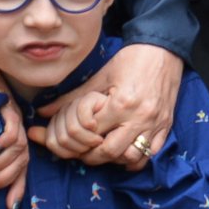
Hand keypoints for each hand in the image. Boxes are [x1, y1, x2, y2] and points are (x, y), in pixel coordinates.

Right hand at [0, 50, 26, 208]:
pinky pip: (12, 131)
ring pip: (18, 149)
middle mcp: (17, 134)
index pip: (20, 170)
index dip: (17, 189)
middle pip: (21, 163)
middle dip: (4, 179)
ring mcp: (15, 122)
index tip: (9, 207)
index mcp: (10, 144)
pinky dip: (4, 143)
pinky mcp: (9, 110)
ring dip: (2, 163)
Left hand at [35, 43, 181, 169]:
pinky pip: (151, 154)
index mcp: (121, 103)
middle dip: (92, 154)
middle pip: (109, 152)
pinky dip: (136, 157)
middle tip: (84, 148)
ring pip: (131, 158)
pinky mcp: (166, 127)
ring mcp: (155, 124)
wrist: (164, 49)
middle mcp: (139, 117)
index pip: (91, 133)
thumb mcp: (100, 76)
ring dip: (115, 159)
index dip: (77, 138)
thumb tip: (42, 112)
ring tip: (105, 149)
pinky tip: (125, 149)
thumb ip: (71, 97)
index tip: (73, 136)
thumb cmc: (131, 59)